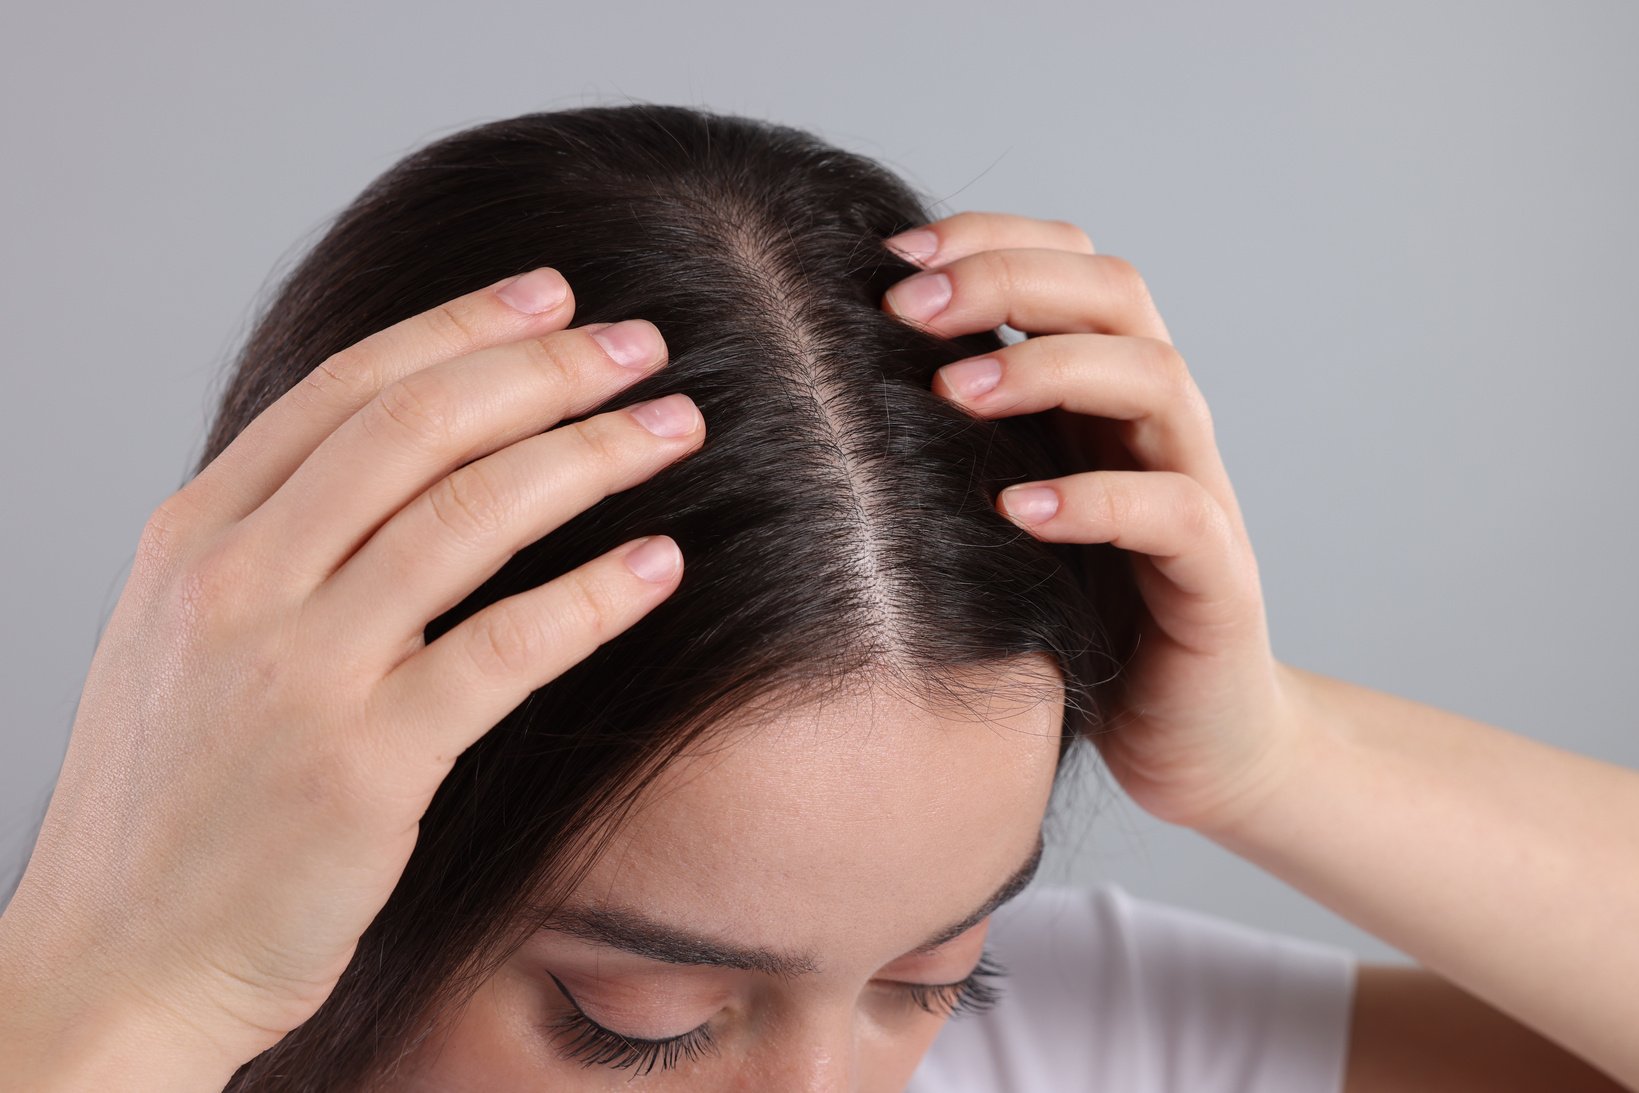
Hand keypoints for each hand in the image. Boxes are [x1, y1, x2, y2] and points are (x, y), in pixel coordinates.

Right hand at [0, 268, 703, 1071]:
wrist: (118, 964)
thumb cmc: (172, 804)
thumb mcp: (183, 640)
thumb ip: (277, 545)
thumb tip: (408, 460)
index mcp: (194, 537)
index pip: (345, 386)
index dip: (462, 326)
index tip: (552, 295)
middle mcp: (236, 583)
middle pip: (418, 427)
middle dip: (546, 370)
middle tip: (642, 343)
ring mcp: (296, 673)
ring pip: (469, 516)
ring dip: (591, 456)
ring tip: (674, 426)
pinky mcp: (362, 767)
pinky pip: (503, 649)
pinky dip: (593, 596)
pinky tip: (661, 565)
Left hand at [879, 212, 1306, 833]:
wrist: (1188, 733)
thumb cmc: (1075, 615)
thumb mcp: (1001, 511)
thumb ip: (956, 444)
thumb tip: (822, 383)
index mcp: (1106, 394)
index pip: (1071, 265)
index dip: (989, 239)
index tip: (886, 255)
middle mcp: (1157, 424)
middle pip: (1116, 291)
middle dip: (1007, 279)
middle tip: (905, 305)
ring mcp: (1197, 490)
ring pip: (1154, 378)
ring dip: (1047, 367)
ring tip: (954, 391)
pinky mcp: (1216, 576)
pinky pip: (1173, 511)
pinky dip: (1094, 499)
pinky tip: (1017, 510)